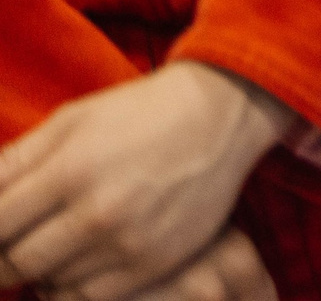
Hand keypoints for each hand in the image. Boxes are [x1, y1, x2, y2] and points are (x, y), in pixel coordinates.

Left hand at [0, 64, 291, 300]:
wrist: (223, 114)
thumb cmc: (137, 112)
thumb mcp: (69, 120)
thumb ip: (12, 162)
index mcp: (69, 170)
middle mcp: (98, 213)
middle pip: (16, 265)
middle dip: (3, 258)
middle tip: (12, 242)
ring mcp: (129, 243)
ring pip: (51, 284)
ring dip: (42, 269)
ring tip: (54, 242)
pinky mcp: (155, 263)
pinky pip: (90, 296)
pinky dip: (74, 283)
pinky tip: (80, 257)